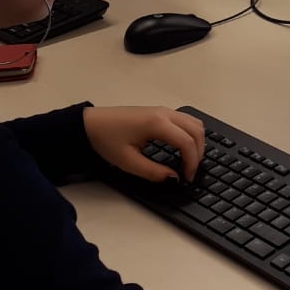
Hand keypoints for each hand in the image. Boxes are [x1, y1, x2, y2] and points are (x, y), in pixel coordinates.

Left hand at [83, 105, 204, 180]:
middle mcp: (164, 113)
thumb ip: (154, 172)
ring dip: (197, 141)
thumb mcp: (128, 162)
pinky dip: (191, 134)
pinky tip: (182, 147)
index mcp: (157, 124)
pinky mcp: (159, 111)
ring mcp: (163, 110)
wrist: (90, 123)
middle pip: (196, 131)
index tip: (187, 178)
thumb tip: (174, 179)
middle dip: (199, 153)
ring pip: (194, 123)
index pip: (187, 142)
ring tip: (189, 160)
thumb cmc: (106, 140)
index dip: (192, 163)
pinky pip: (186, 120)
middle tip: (190, 172)